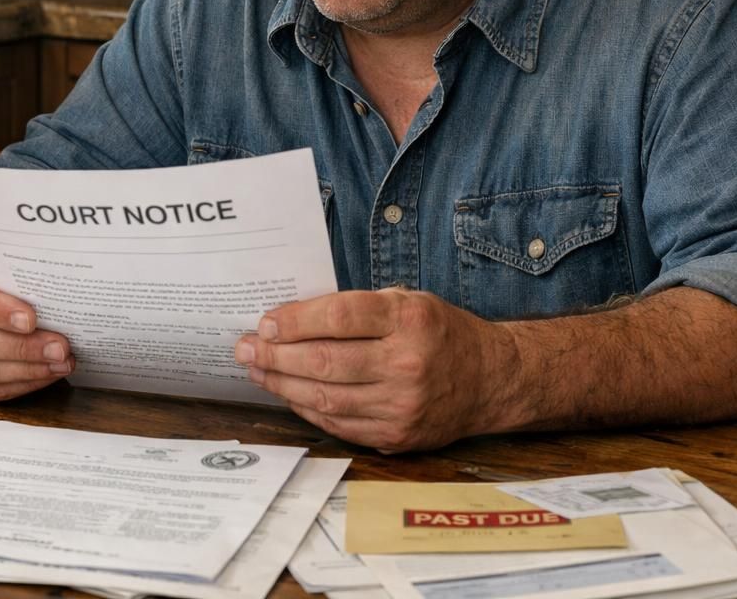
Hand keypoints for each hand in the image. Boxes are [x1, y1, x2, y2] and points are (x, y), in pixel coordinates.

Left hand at [235, 287, 518, 451]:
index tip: (265, 321)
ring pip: (326, 397)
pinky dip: (306, 408)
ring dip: (282, 383)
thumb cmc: (439, 332)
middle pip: (325, 361)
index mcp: (410, 319)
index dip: (295, 320)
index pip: (339, 316)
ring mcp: (403, 405)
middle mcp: (408, 363)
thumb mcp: (407, 301)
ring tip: (257, 369)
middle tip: (244, 347)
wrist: (491, 380)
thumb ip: (357, 308)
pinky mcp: (397, 436)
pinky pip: (338, 423)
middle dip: (275, 354)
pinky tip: (287, 392)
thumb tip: (289, 319)